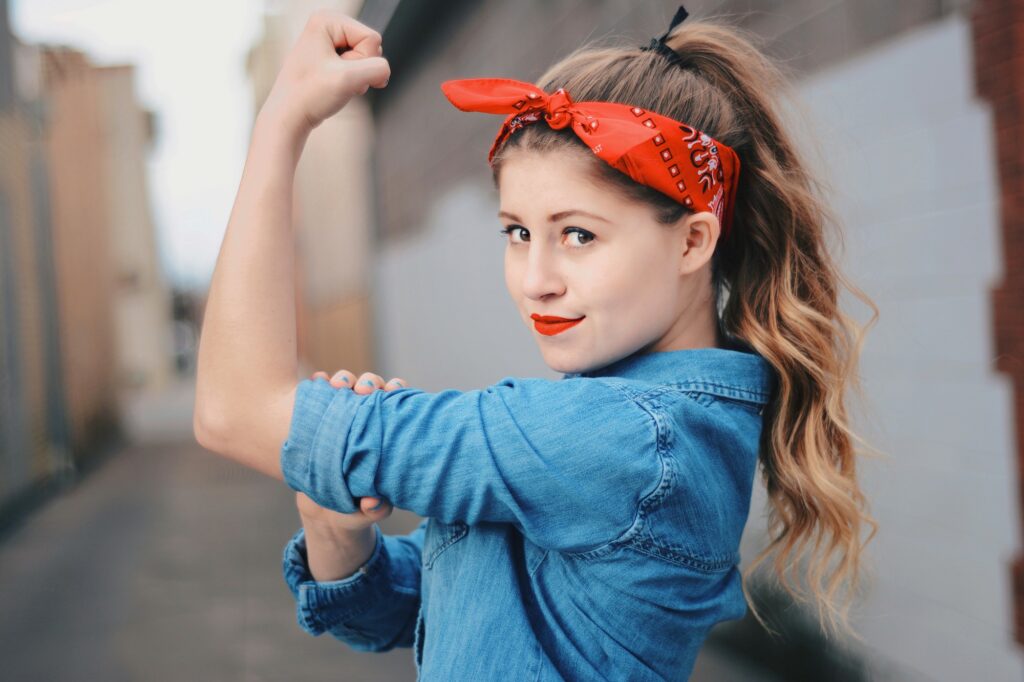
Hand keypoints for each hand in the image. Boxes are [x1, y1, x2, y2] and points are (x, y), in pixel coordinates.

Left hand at [261, 9, 389, 136]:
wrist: (289, 116)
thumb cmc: (308, 95)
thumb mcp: (349, 79)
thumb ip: (378, 69)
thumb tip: (384, 71)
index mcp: (326, 20)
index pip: (372, 38)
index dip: (362, 62)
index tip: (338, 72)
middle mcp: (327, 25)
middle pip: (370, 46)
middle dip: (360, 70)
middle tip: (336, 79)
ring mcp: (329, 42)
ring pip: (366, 59)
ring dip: (356, 78)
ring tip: (333, 84)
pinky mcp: (331, 58)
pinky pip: (358, 68)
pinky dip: (352, 82)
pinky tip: (334, 87)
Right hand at [294, 368, 407, 532]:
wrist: (322, 511)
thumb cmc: (353, 508)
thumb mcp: (364, 512)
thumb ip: (373, 509)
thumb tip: (373, 503)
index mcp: (383, 433)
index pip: (396, 402)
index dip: (396, 390)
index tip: (393, 391)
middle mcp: (364, 418)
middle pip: (371, 387)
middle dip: (369, 382)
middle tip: (364, 391)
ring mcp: (339, 415)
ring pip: (345, 385)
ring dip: (343, 379)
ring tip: (338, 386)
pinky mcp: (316, 417)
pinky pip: (317, 393)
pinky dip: (318, 383)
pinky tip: (316, 383)